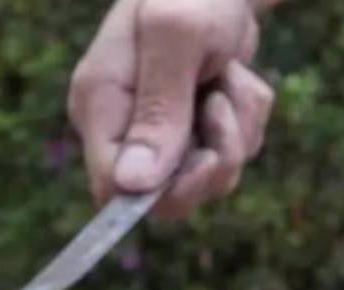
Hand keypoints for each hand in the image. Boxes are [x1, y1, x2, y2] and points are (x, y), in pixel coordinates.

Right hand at [69, 0, 274, 218]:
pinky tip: (234, 80)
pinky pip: (228, 155)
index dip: (160, 192)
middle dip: (211, 161)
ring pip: (205, 180)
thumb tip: (134, 186)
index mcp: (98, 106)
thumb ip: (158, 111)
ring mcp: (156, 133)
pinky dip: (246, 121)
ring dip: (236, 132)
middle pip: (164, 198)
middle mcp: (121, 129)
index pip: (111, 189)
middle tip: (223, 108)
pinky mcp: (191, 131)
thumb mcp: (178, 36)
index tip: (203, 157)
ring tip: (228, 79)